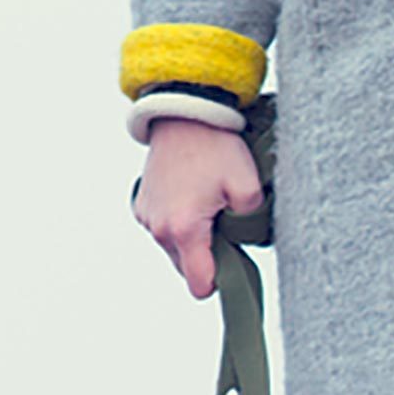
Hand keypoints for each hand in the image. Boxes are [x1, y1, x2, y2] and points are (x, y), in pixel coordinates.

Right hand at [133, 119, 265, 299]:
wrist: (183, 110)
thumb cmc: (215, 145)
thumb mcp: (249, 186)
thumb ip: (252, 222)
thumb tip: (245, 236)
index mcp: (185, 229)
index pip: (201, 285)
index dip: (222, 281)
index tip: (236, 265)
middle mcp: (159, 228)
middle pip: (187, 269)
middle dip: (208, 258)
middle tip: (227, 227)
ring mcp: (146, 215)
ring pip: (175, 249)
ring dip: (193, 239)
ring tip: (209, 208)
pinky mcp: (141, 203)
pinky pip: (163, 228)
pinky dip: (178, 222)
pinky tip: (193, 198)